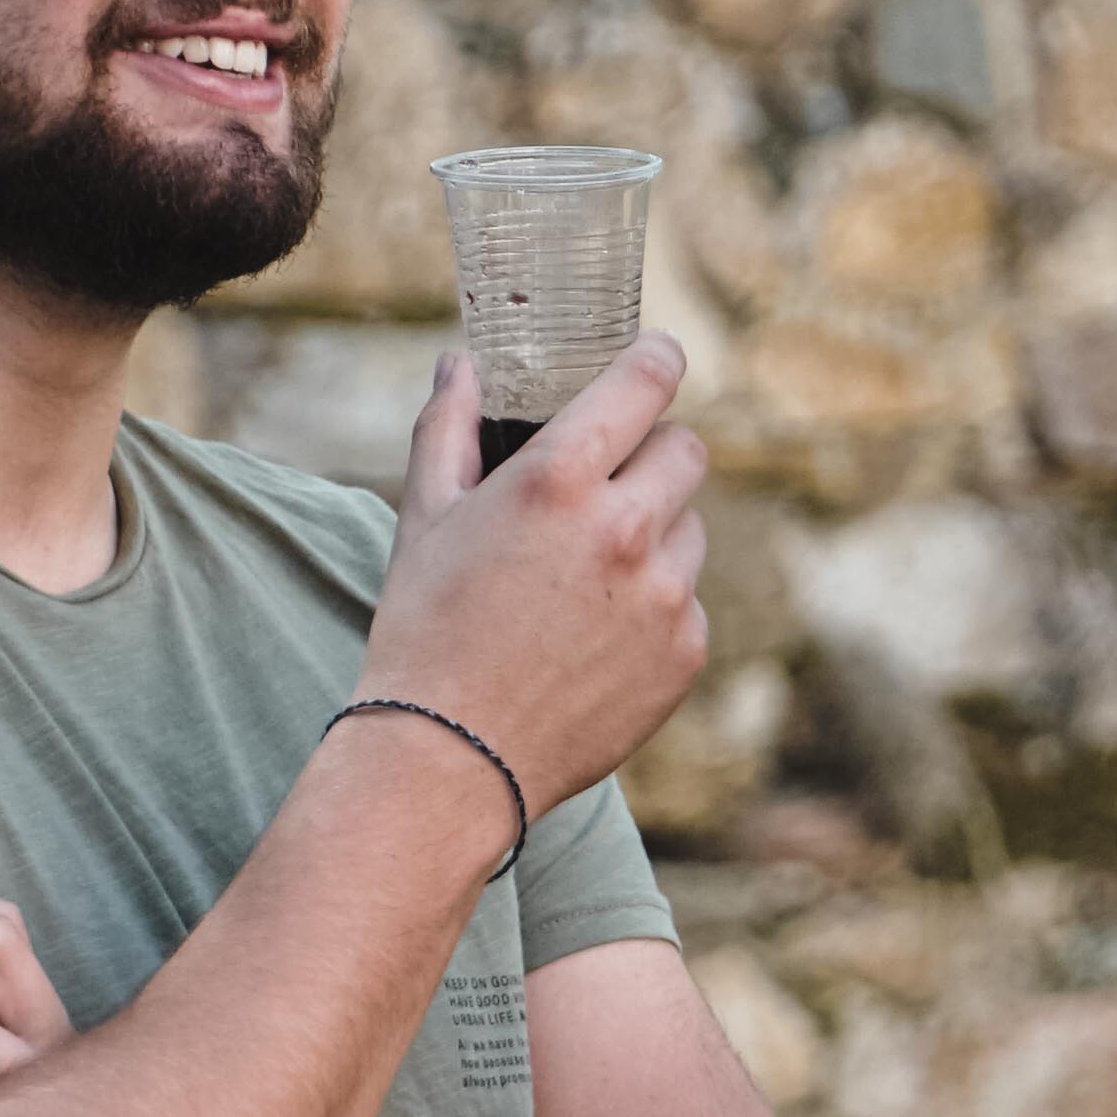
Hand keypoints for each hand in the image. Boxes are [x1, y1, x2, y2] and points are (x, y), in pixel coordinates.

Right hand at [363, 337, 709, 815]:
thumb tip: (459, 364)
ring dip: (655, 537)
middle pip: (687, 451)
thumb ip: (449, 427)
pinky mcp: (685, 654)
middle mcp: (625, 528)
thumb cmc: (424, 630)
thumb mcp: (426, 518)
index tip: (656, 358)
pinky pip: (688, 603)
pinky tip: (595, 639)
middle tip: (611, 484)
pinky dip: (654, 608)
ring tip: (587, 581)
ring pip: (691, 530)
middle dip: (653, 456)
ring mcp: (664, 595)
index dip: (657, 360)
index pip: (647, 381)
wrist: (450, 758)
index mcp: (560, 478)